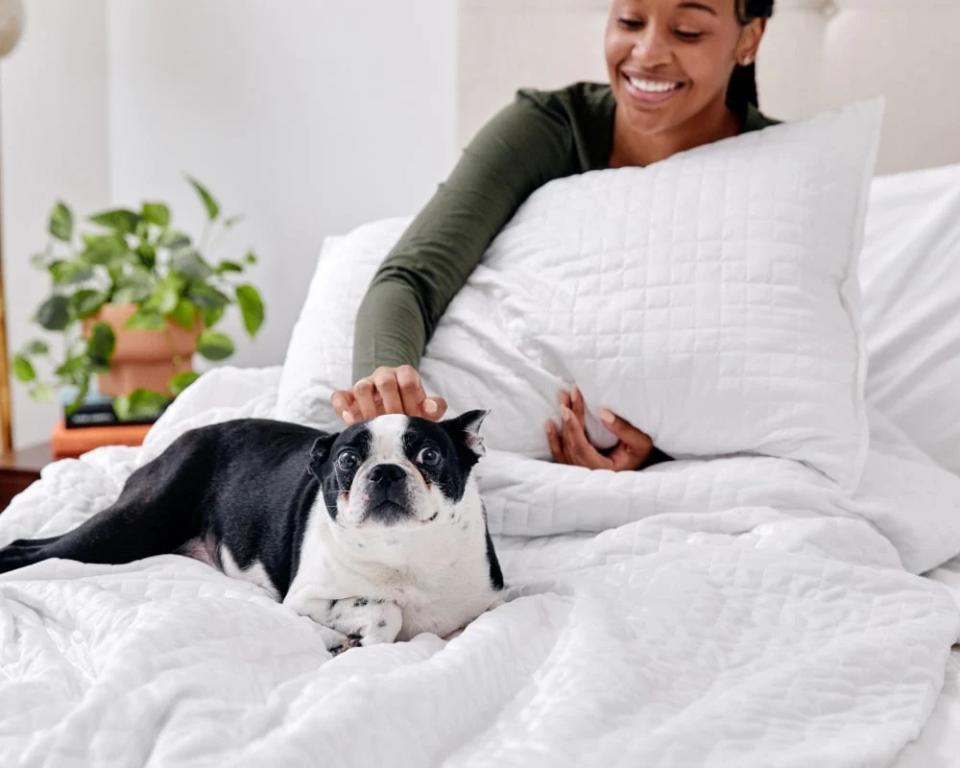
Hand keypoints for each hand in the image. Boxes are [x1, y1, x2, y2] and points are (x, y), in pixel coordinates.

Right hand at [331, 365, 448, 424]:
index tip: (413, 418)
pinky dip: (342, 407)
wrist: (391, 417)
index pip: (408, 380)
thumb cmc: (411, 412)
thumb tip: (430, 407)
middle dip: (392, 406)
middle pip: (385, 381)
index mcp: (405, 374)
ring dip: (369, 409)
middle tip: (395, 425)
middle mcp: (383, 376)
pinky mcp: (347, 397)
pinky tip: (349, 420)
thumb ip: (434, 407)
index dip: (412, 401)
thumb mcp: (426, 410)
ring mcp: (364, 384)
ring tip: (374, 426)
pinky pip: (339, 396)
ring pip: (361, 386)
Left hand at [545, 386, 654, 470]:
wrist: (638, 464)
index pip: (582, 449)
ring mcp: (580, 471)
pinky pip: (560, 454)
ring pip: (565, 447)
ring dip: (562, 422)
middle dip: (569, 417)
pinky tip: (550, 423)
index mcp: (602, 470)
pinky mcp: (576, 466)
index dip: (574, 429)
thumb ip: (624, 429)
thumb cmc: (640, 455)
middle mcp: (588, 472)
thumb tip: (603, 413)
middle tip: (568, 394)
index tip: (568, 409)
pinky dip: (553, 439)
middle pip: (572, 443)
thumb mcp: (640, 443)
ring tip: (563, 400)